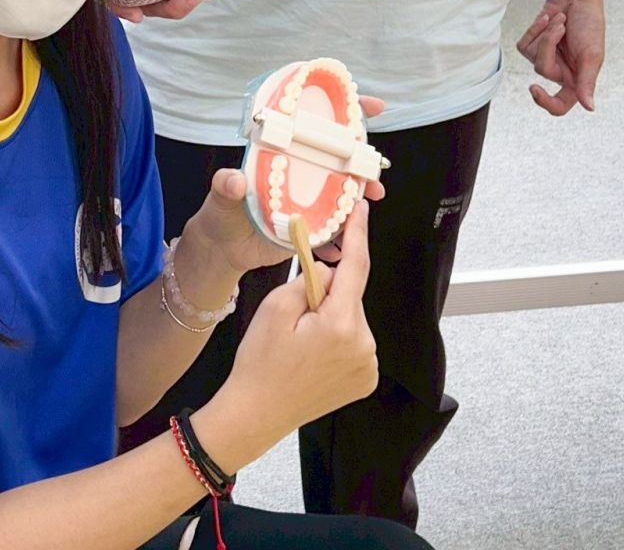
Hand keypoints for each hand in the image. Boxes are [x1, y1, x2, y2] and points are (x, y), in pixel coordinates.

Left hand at [183, 98, 387, 277]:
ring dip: (362, 190)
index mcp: (283, 152)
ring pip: (345, 188)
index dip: (345, 109)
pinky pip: (337, 224)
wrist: (225, 249)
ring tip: (372, 195)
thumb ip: (225, 186)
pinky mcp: (313, 223)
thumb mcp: (220, 196)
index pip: (316, 122)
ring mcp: (309, 197)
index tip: (369, 106)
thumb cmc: (222, 212)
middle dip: (363, 155)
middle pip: (340, 154)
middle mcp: (301, 170)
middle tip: (375, 164)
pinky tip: (348, 238)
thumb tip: (234, 180)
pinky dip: (347, 231)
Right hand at [202, 201, 377, 460]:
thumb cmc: (260, 362)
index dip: (358, 233)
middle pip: (350, 294)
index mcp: (341, 324)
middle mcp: (363, 345)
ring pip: (352, 317)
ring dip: (333, 315)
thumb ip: (309, 278)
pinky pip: (355, 341)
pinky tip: (314, 352)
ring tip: (301, 338)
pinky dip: (338, 336)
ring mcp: (367, 366)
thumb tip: (329, 270)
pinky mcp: (365, 380)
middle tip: (297, 309)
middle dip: (328, 290)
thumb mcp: (276, 306)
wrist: (256, 414)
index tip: (361, 209)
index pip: (356, 266)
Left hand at [517, 0, 605, 114]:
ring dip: (546, 33)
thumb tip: (589, 107)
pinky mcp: (534, 44)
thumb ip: (587, 82)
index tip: (534, 89)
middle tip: (561, 26)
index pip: (559, 104)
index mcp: (576, 80)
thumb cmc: (590, 24)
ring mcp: (546, 58)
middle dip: (549, 44)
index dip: (545, 103)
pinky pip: (524, 44)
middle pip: (542, 70)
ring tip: (560, 21)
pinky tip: (547, 18)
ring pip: (532, 56)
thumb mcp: (592, 55)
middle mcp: (560, 71)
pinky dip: (535, 29)